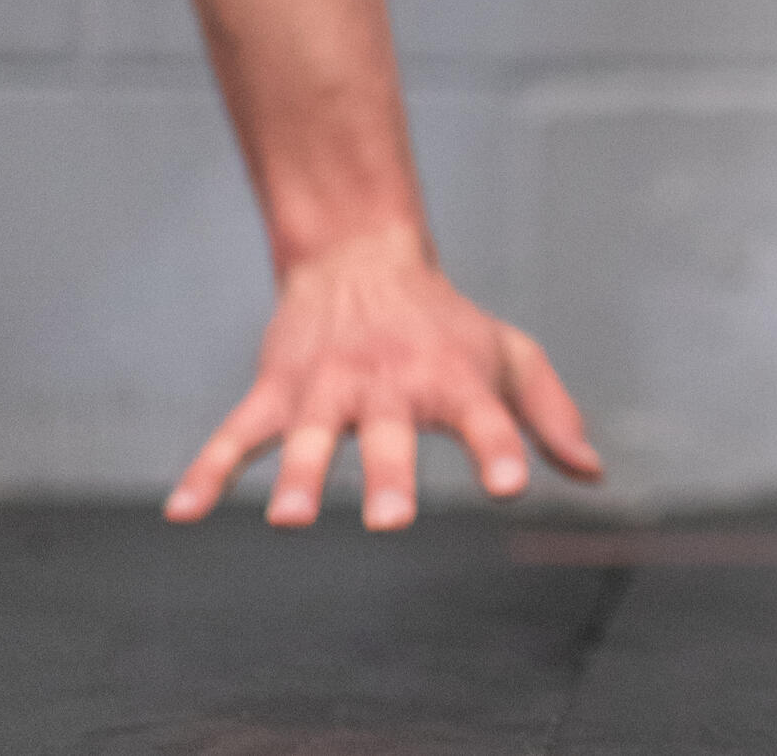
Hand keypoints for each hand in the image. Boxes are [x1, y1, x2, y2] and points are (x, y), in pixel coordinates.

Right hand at [164, 225, 602, 529]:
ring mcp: (327, 388)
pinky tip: (183, 512)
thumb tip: (594, 474)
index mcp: (453, 378)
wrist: (362, 256)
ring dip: (299, 478)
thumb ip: (548, 415)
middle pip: (389, 435)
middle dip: (388, 476)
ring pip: (308, 437)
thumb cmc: (444, 323)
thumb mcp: (508, 354)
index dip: (500, 449)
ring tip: (291, 519)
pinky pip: (236, 435)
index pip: (485, 417)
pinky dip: (208, 471)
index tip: (513, 485)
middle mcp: (390, 384)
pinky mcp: (277, 391)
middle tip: (390, 520)